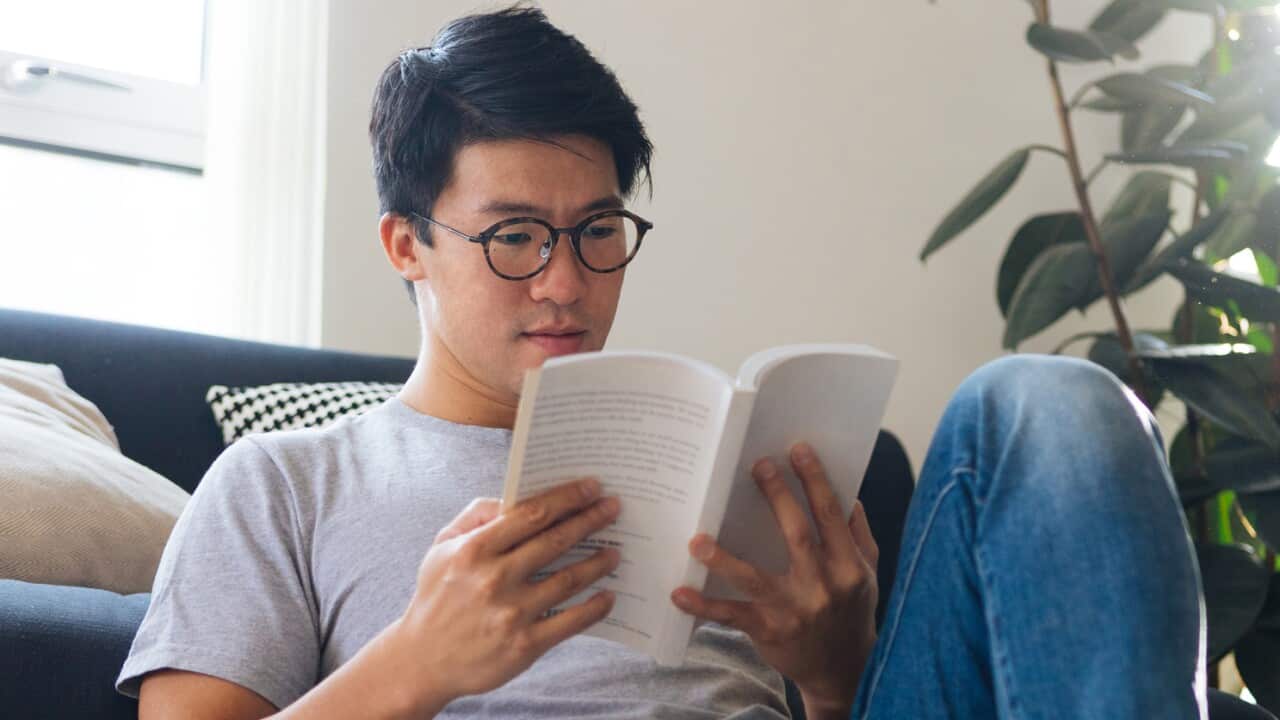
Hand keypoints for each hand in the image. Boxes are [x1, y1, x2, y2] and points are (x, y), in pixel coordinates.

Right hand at [389, 478, 621, 712]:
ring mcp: (512, 613)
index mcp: (475, 550)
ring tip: (615, 551)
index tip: (591, 487)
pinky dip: (595, 606)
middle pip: (556, 541)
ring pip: (569, 579)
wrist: (424, 659)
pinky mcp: (525, 645)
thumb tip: (515, 496)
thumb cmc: (437, 595)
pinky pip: (572, 621)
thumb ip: (476, 515)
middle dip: (590, 520)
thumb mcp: (442, 547)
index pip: (531, 514)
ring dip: (598, 562)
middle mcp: (495, 579)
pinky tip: (608, 595)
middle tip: (614, 508)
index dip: (566, 498)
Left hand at [670, 443, 877, 717]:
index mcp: (849, 567)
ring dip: (723, 558)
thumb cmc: (852, 611)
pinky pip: (731, 616)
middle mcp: (823, 587)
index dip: (815, 480)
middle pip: (796, 534)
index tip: (797, 450)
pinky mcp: (769, 631)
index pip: (831, 515)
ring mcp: (794, 611)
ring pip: (754, 578)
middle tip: (757, 465)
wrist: (844, 671)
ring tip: (696, 538)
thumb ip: (858, 534)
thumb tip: (847, 492)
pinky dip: (703, 606)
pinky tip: (678, 593)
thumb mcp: (867, 574)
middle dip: (777, 497)